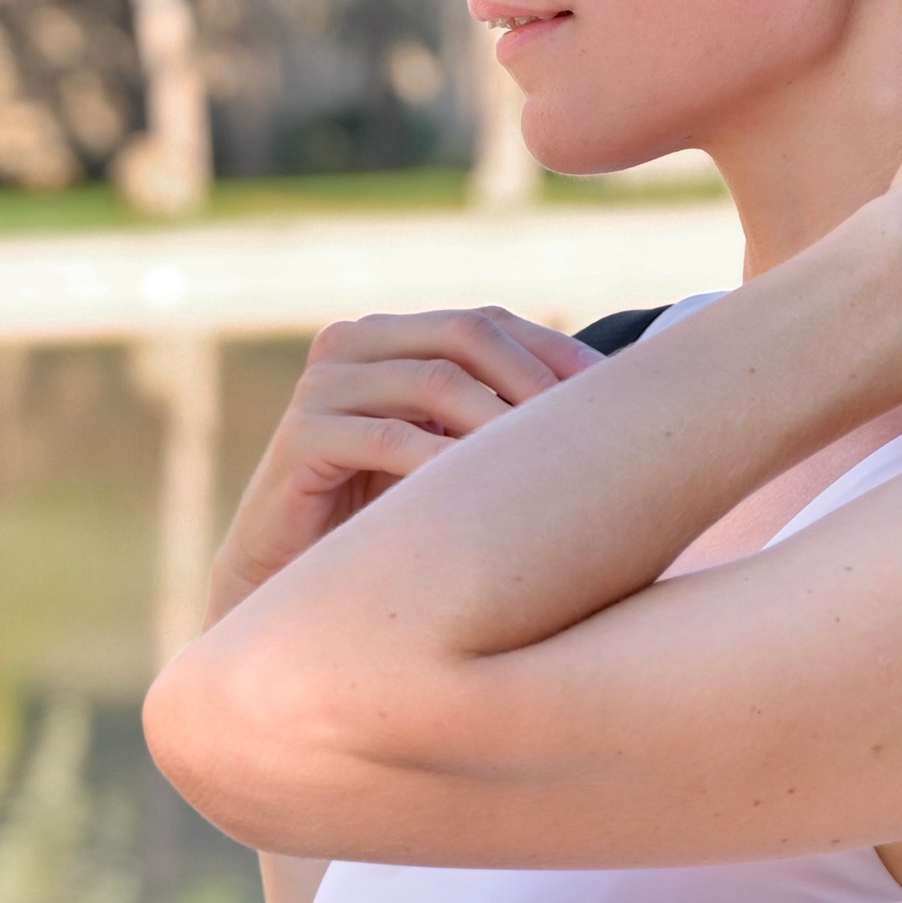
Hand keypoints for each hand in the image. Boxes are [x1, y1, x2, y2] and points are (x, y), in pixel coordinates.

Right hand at [207, 305, 599, 621]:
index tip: (612, 393)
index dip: (552, 349)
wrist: (289, 580)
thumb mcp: (443, 452)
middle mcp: (350, 343)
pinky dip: (446, 462)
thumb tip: (609, 399)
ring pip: (433, 381)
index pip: (484, 322)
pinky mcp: (299, 437)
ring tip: (547, 463)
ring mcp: (320, 386)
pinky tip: (487, 495)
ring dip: (500, 420)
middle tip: (583, 427)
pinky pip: (390, 438)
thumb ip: (491, 414)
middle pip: (463, 336)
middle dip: (533, 377)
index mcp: (388, 336)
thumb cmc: (383, 519)